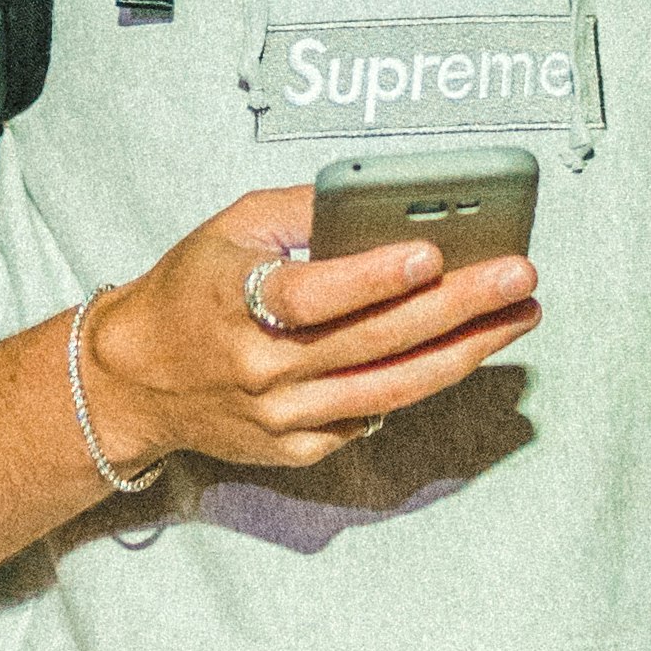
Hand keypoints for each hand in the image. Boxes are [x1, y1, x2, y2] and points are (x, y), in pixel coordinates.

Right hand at [81, 187, 538, 479]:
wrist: (133, 381)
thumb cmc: (190, 290)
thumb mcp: (232, 228)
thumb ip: (302, 210)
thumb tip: (381, 200)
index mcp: (235, 303)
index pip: (312, 296)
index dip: (374, 277)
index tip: (432, 254)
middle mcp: (260, 369)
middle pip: (373, 342)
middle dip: (457, 308)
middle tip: (518, 278)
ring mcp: (281, 418)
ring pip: (389, 389)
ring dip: (463, 353)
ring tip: (516, 318)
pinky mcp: (295, 450)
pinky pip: (372, 418)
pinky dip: (421, 385)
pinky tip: (465, 352)